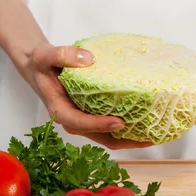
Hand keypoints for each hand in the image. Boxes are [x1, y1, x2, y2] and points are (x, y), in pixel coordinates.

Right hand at [26, 43, 153, 149]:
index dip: (99, 125)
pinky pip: (111, 128)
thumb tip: (89, 59)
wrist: (41, 69)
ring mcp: (84, 120)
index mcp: (60, 109)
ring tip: (154, 135)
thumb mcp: (45, 55)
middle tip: (149, 137)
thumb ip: (62, 55)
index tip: (119, 122)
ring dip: (129, 138)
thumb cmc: (43, 64)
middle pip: (100, 137)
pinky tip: (145, 124)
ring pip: (108, 137)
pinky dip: (127, 129)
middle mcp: (73, 120)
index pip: (80, 122)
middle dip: (124, 140)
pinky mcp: (92, 116)